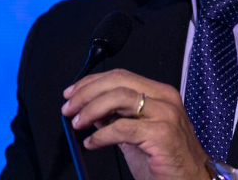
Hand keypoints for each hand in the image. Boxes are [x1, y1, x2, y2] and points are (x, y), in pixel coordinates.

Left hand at [62, 69, 209, 179]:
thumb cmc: (168, 160)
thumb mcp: (137, 135)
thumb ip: (117, 119)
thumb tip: (92, 110)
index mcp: (160, 94)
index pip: (121, 76)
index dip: (92, 82)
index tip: (72, 93)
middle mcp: (165, 99)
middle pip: (118, 81)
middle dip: (87, 92)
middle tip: (69, 108)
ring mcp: (165, 114)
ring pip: (119, 98)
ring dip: (91, 108)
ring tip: (78, 123)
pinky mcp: (161, 134)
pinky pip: (122, 128)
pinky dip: (101, 135)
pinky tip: (92, 142)